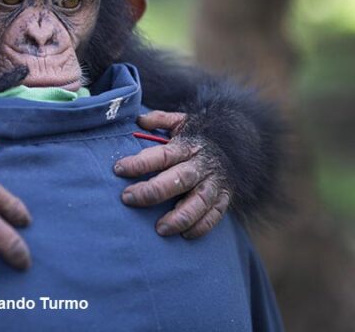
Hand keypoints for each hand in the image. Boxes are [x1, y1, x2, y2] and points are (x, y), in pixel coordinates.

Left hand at [113, 111, 230, 238]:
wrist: (236, 145)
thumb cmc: (197, 137)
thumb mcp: (181, 122)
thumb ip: (159, 119)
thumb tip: (139, 120)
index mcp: (187, 146)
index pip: (162, 155)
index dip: (140, 163)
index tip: (118, 169)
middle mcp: (202, 164)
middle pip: (178, 179)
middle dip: (153, 191)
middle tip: (128, 198)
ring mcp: (214, 182)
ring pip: (199, 202)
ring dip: (180, 217)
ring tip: (159, 228)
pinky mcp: (224, 197)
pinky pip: (215, 215)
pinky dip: (201, 227)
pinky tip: (183, 234)